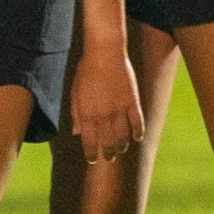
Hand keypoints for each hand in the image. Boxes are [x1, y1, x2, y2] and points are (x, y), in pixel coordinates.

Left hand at [65, 40, 144, 164]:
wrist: (104, 53)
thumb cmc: (86, 71)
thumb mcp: (75, 92)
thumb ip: (76, 114)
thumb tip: (76, 132)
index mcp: (87, 113)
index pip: (90, 140)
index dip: (91, 152)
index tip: (93, 160)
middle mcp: (103, 115)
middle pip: (108, 141)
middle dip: (108, 152)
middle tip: (109, 159)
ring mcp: (120, 109)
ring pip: (123, 135)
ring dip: (122, 145)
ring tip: (121, 150)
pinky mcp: (132, 101)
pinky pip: (137, 121)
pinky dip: (138, 132)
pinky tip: (137, 138)